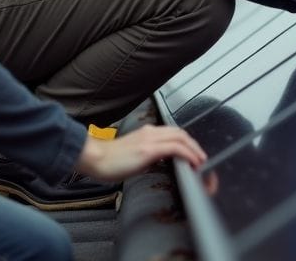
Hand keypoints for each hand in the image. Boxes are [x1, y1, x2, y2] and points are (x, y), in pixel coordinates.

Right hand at [75, 124, 206, 180]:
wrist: (93, 158)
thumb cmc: (109, 160)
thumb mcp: (134, 154)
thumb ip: (148, 154)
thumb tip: (160, 161)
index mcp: (147, 133)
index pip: (174, 133)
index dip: (187, 143)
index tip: (194, 154)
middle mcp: (150, 132)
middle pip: (181, 133)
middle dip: (194, 145)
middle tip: (202, 158)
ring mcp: (150, 140)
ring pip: (181, 138)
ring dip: (195, 149)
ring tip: (201, 161)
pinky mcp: (148, 150)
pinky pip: (175, 148)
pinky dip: (188, 154)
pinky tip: (193, 162)